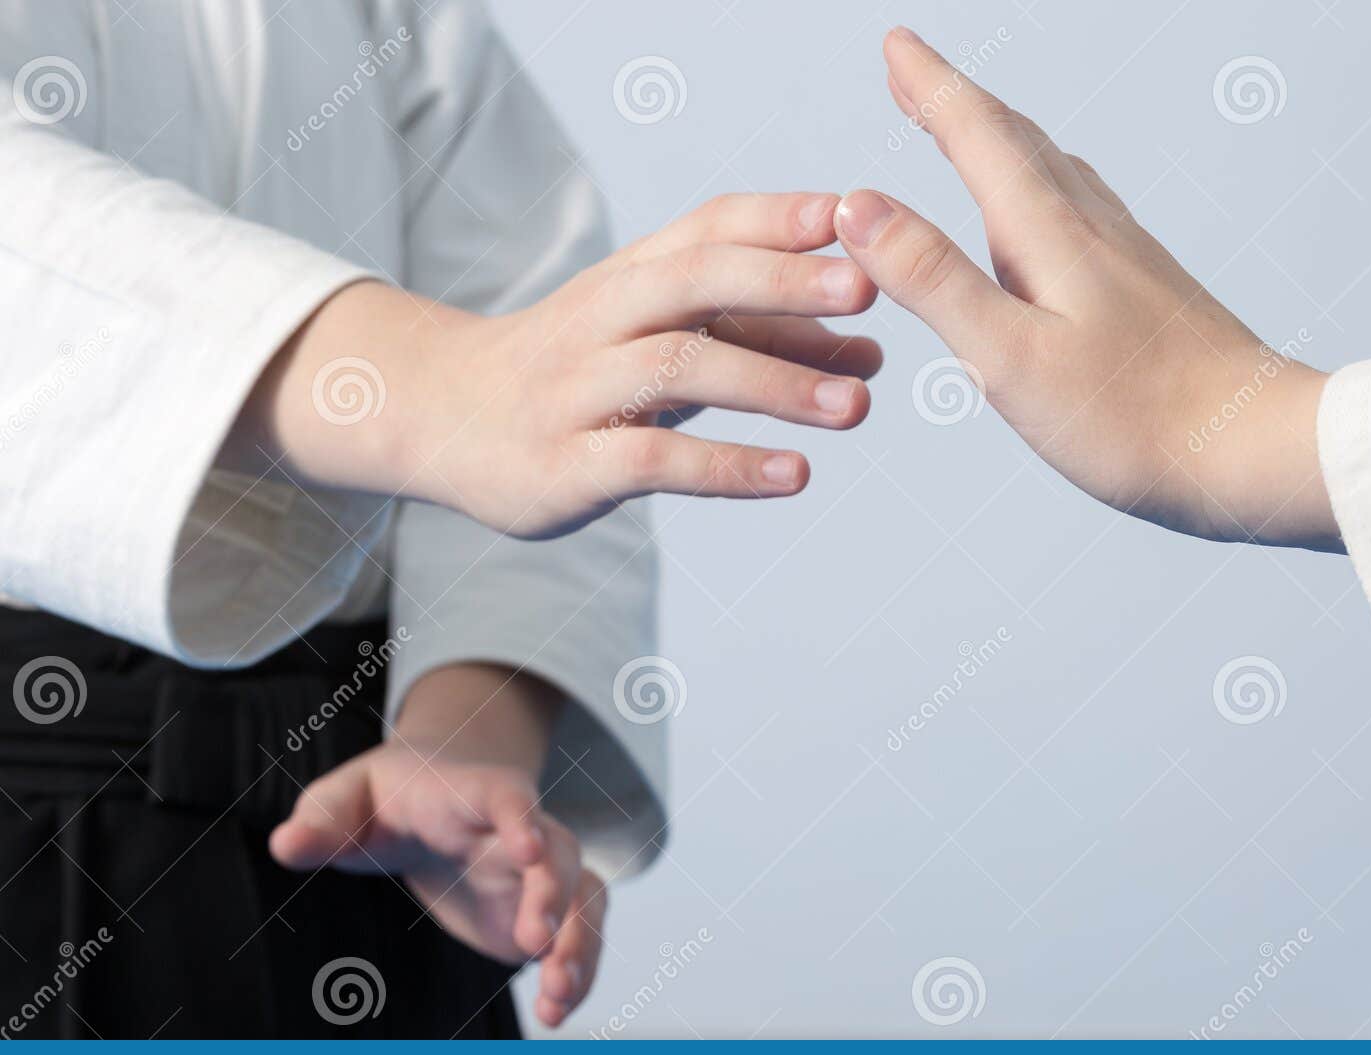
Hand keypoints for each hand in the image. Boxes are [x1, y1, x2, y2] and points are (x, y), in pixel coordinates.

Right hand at [236, 192, 882, 538]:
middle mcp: (600, 319)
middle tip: (869, 289)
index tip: (853, 210)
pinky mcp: (566, 464)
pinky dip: (728, 465)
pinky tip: (794, 476)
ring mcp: (577, 390)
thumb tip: (873, 356)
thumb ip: (760, 341)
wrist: (444, 419)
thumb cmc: (579, 374)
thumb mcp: (659, 339)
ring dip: (774, 383)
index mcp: (627, 277)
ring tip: (857, 406)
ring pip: (678, 366)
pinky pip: (652, 458)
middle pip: (693, 281)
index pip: (705, 227)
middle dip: (782, 281)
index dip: (777, 216)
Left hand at [269, 664, 603, 1027]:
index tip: (528, 852)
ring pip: (582, 897)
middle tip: (535, 943)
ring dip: (579, 943)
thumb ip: (320, 820)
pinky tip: (555, 1010)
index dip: (521, 818)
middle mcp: (519, 829)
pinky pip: (577, 934)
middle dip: (555, 895)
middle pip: (557, 851)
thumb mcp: (344, 799)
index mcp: (470, 793)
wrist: (430, 803)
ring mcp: (537, 872)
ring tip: (555, 996)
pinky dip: (576, 970)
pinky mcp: (541, 910)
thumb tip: (285, 845)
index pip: (506, 794)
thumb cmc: (384, 798)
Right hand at [834, 29, 1340, 550]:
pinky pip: (1076, 209)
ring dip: (996, 138)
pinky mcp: (1145, 287)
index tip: (895, 43)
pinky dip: (1036, 185)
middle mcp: (1091, 227)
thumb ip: (934, 281)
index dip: (930, 87)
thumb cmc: (1137, 421)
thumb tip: (859, 205)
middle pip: (1014, 140)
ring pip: (1049, 169)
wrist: (1257, 448)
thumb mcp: (1009, 358)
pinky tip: (1044, 210)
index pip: (977, 136)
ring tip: (961, 126)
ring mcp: (1124, 254)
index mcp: (1050, 234)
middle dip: (954, 101)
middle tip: (909, 69)